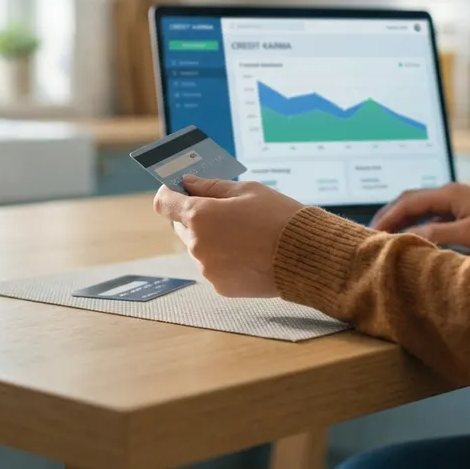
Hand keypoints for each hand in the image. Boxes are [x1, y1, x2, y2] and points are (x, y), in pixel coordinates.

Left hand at [153, 176, 304, 296]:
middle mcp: (197, 244)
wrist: (306, 256)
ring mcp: (207, 268)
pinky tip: (250, 254)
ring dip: (213, 240)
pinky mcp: (220, 286)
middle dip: (196, 217)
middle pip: (181, 226)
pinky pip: (214, 268)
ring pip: (199, 248)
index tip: (179, 190)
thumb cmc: (278, 217)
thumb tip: (188, 182)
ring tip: (246, 236)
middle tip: (226, 213)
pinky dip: (225, 260)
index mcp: (199, 215)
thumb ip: (211, 186)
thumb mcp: (247, 190)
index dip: (169, 194)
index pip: (163, 203)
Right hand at [370, 183, 469, 253]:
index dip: (388, 216)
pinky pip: (429, 215)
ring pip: (418, 207)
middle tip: (373, 232)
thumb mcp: (468, 234)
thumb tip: (408, 237)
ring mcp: (454, 201)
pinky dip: (415, 223)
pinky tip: (409, 235)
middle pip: (409, 200)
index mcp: (448, 193)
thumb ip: (437, 234)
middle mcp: (448, 193)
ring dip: (401, 219)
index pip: (408, 202)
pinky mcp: (460, 211)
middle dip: (389, 215)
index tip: (373, 231)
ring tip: (386, 234)